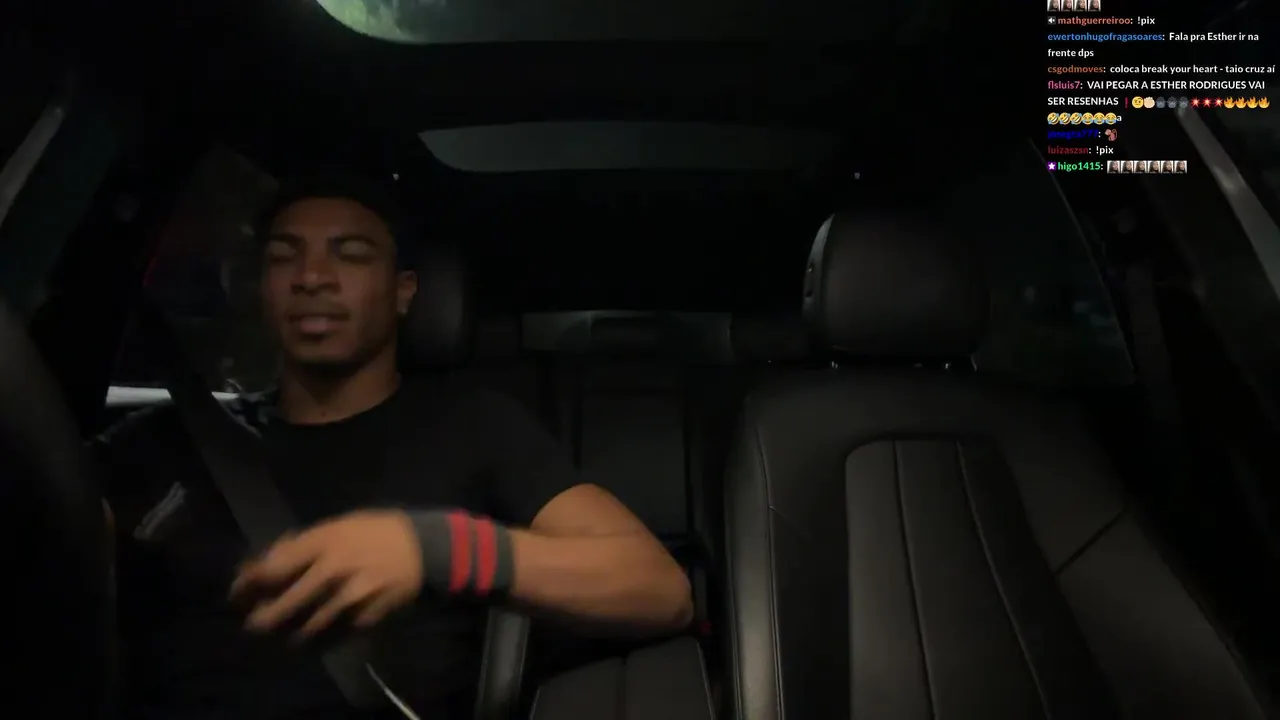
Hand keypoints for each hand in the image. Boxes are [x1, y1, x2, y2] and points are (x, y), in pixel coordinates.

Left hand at [230, 509, 422, 638]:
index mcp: (323, 542)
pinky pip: (333, 635)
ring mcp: (349, 597)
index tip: (237, 592)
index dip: (248, 584)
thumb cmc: (375, 530)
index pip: (273, 569)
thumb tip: (269, 558)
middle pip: (284, 604)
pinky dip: (317, 639)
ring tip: (281, 634)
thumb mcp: (337, 524)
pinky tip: (311, 637)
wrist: (422, 547)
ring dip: (288, 633)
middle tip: (253, 623)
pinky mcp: (365, 617)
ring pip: (307, 626)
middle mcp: (332, 571)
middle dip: (262, 618)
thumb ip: (303, 542)